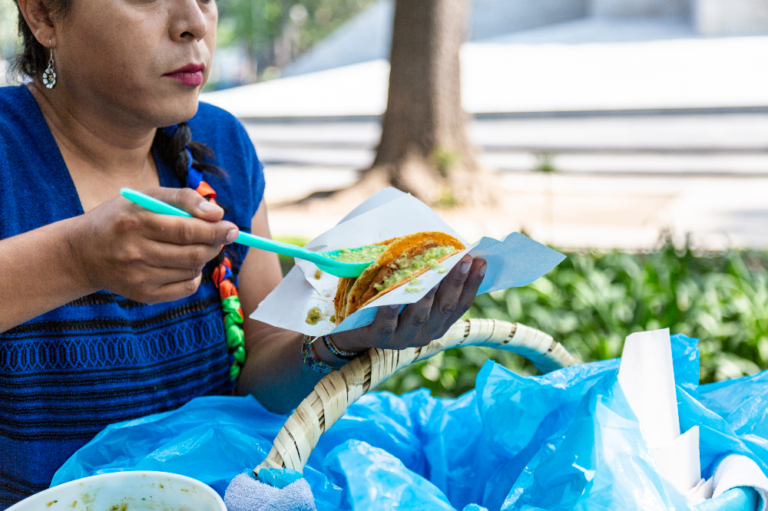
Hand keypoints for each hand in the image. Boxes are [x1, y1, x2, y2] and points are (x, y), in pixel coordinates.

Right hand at [69, 187, 238, 303]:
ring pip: (192, 270)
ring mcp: (139, 277)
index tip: (232, 227)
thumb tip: (218, 214)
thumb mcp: (145, 196)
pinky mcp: (143, 295)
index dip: (215, 230)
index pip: (187, 230)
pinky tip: (183, 264)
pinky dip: (193, 276)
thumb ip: (183, 198)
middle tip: (221, 236)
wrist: (82, 253)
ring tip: (193, 246)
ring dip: (203, 257)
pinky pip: (185, 289)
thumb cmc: (122, 218)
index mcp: (136, 222)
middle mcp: (136, 252)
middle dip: (215, 244)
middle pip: (194, 253)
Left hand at [330, 255, 486, 351]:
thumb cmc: (388, 304)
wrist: (354, 332)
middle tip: (465, 259)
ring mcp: (403, 338)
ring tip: (434, 274)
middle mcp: (425, 334)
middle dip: (456, 282)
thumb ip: (430, 281)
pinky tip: (391, 298)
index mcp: (438, 324)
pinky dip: (390, 310)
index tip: (481, 261)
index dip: (473, 284)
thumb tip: (450, 251)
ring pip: (420, 316)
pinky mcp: (379, 338)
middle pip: (444, 307)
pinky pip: (387, 324)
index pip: (461, 304)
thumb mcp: (412, 294)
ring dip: (428, 294)